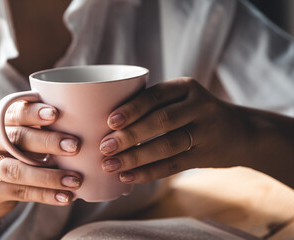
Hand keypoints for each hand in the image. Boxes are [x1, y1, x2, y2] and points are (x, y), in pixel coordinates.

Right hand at [0, 101, 81, 236]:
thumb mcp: (20, 133)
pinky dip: (46, 194)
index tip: (56, 114)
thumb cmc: (14, 150)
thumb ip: (38, 126)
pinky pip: (20, 192)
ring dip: (50, 176)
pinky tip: (65, 196)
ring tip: (75, 179)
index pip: (14, 112)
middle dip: (48, 142)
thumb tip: (80, 124)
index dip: (34, 113)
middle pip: (16, 138)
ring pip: (17, 170)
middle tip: (75, 146)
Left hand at [100, 78, 251, 183]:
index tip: (110, 121)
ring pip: (167, 145)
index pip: (156, 95)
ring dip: (136, 157)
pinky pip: (174, 166)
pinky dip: (149, 172)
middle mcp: (199, 106)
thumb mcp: (181, 98)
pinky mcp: (205, 156)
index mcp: (186, 87)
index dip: (133, 108)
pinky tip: (129, 177)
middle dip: (130, 135)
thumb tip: (107, 123)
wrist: (240, 131)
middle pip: (161, 121)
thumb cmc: (195, 112)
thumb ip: (154, 104)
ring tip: (110, 166)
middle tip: (104, 147)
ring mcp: (205, 132)